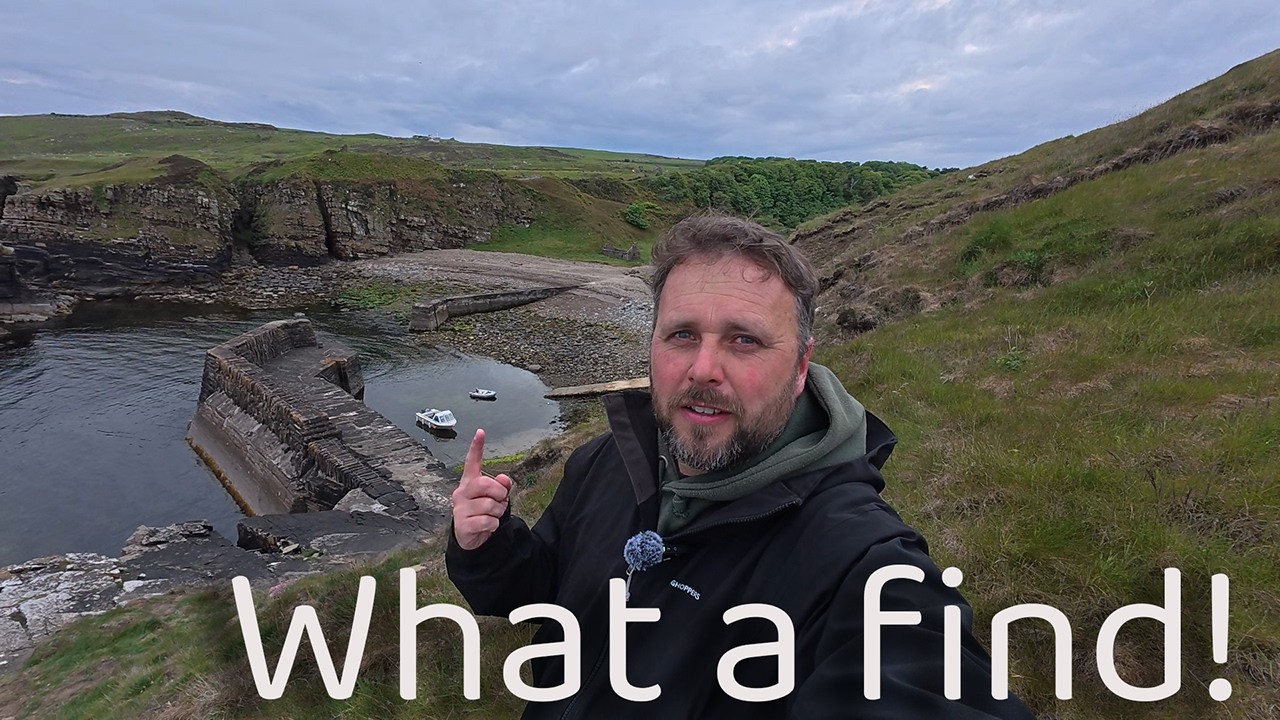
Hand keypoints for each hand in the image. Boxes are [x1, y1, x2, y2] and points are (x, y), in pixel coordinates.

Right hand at [451, 428, 513, 549]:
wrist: (471, 537)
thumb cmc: (483, 513)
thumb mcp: (494, 498)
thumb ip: (501, 486)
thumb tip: (504, 478)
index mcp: (469, 482)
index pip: (472, 462)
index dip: (476, 447)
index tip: (480, 432)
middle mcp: (461, 492)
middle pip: (485, 484)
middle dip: (499, 493)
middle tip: (500, 501)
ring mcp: (460, 509)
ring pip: (490, 505)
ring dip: (498, 512)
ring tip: (493, 516)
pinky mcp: (462, 525)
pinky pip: (487, 521)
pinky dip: (493, 525)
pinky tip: (488, 526)